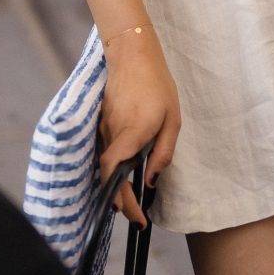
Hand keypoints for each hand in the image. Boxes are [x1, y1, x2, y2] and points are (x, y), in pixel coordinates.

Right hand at [98, 30, 181, 226]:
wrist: (132, 55)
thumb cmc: (157, 86)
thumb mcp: (171, 119)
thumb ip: (162, 152)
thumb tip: (151, 180)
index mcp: (131, 134)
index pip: (116, 176)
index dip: (124, 201)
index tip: (137, 219)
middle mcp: (111, 135)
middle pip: (107, 177)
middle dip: (119, 202)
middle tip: (136, 217)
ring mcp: (103, 130)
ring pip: (105, 167)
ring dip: (115, 187)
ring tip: (131, 203)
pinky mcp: (102, 125)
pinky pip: (105, 153)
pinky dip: (112, 170)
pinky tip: (123, 176)